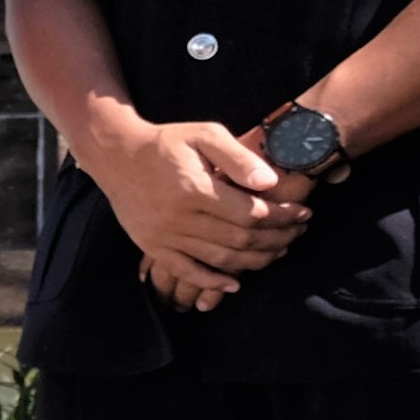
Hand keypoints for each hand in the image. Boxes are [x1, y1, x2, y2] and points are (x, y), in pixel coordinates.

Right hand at [83, 114, 311, 303]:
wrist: (116, 156)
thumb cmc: (165, 143)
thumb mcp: (204, 134)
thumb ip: (238, 157)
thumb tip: (270, 183)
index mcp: (196, 190)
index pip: (251, 213)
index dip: (282, 216)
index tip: (303, 213)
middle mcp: (180, 218)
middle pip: (240, 239)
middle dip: (277, 239)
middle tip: (297, 233)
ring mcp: (165, 236)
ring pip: (219, 259)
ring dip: (254, 261)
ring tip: (277, 252)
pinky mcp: (153, 246)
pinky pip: (186, 271)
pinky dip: (212, 282)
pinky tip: (234, 284)